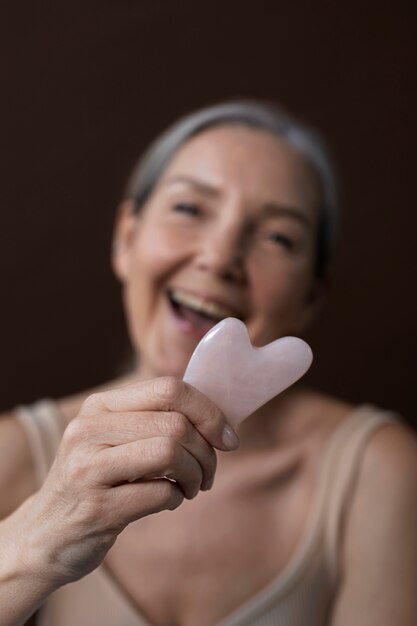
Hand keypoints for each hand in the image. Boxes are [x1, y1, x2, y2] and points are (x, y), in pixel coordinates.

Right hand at [16, 377, 238, 586]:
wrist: (45, 533)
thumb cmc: (96, 482)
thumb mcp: (114, 440)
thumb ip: (154, 421)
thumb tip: (218, 418)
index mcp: (100, 407)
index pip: (169, 389)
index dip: (209, 412)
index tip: (227, 438)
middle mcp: (89, 430)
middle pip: (175, 424)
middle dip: (207, 452)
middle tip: (208, 473)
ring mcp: (88, 468)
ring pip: (170, 453)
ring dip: (195, 475)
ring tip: (192, 487)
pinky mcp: (96, 508)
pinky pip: (160, 494)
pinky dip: (177, 499)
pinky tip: (168, 501)